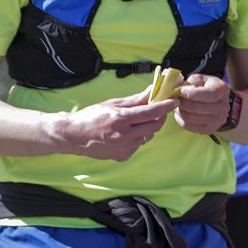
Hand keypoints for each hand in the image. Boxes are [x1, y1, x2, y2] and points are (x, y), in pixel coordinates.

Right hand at [56, 85, 176, 160]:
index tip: (173, 101)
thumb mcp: (112, 104)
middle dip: (159, 117)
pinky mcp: (124, 156)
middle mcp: (125, 135)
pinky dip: (137, 137)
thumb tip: (151, 91)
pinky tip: (126, 132)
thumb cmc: (91, 116)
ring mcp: (125, 148)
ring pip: (147, 136)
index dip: (165, 106)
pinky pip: (138, 144)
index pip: (151, 112)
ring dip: (147, 127)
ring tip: (136, 121)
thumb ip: (134, 100)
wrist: (74, 136)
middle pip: (154, 126)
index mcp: (121, 119)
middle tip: (158, 109)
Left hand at [174, 74, 229, 134]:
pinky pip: (190, 126)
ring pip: (191, 118)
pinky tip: (179, 113)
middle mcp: (223, 107)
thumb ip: (190, 82)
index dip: (192, 94)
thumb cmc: (205, 86)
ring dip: (180, 111)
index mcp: (222, 90)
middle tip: (175, 99)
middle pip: (198, 108)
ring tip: (176, 105)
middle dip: (182, 103)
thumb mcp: (200, 79)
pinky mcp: (210, 129)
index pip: (208, 95)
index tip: (181, 92)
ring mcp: (218, 120)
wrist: (216, 101)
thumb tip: (176, 89)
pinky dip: (181, 120)